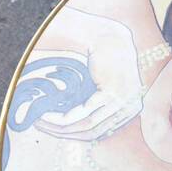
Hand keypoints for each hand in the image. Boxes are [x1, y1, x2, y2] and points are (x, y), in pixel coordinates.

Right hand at [34, 11, 143, 141]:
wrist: (109, 36)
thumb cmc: (103, 61)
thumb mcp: (101, 89)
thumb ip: (94, 108)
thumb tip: (72, 128)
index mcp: (131, 111)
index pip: (100, 132)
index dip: (74, 134)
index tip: (53, 130)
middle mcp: (132, 110)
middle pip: (92, 132)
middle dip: (64, 133)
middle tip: (41, 127)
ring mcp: (124, 103)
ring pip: (86, 125)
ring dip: (59, 126)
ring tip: (39, 122)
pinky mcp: (112, 94)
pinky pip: (82, 113)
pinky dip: (61, 116)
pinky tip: (45, 114)